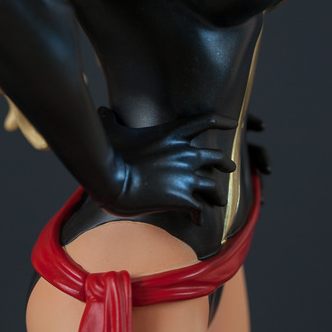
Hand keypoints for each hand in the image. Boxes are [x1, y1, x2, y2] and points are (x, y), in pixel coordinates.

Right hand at [96, 107, 235, 222]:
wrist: (113, 180)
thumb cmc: (111, 153)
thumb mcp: (112, 130)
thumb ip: (110, 120)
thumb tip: (99, 111)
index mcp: (173, 134)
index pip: (206, 120)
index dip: (223, 120)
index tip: (232, 123)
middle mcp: (186, 154)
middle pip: (218, 157)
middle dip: (226, 163)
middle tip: (230, 167)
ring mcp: (187, 177)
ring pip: (214, 187)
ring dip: (217, 194)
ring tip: (219, 201)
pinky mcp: (183, 199)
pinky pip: (200, 210)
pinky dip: (200, 216)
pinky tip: (197, 221)